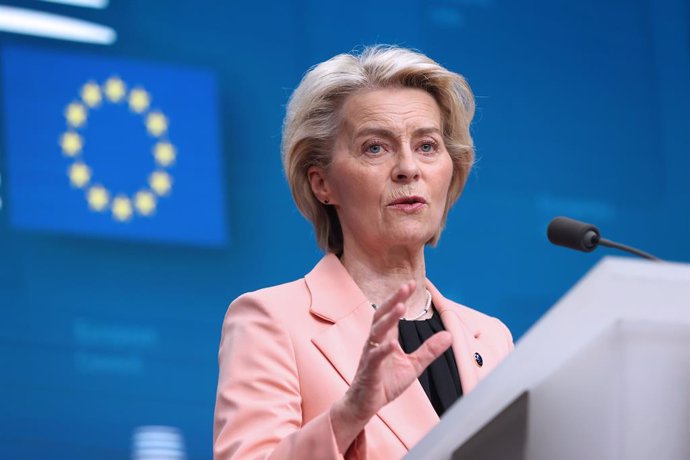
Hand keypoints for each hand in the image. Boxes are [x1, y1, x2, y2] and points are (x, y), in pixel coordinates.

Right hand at [330, 281, 451, 452]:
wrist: (365, 403)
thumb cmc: (385, 382)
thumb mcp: (414, 365)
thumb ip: (429, 350)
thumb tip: (449, 335)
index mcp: (386, 338)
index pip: (392, 313)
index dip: (400, 298)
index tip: (412, 284)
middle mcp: (376, 342)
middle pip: (382, 315)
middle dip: (394, 300)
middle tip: (406, 287)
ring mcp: (371, 355)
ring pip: (377, 332)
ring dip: (389, 319)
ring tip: (400, 307)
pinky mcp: (369, 370)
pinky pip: (375, 357)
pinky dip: (384, 350)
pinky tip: (393, 343)